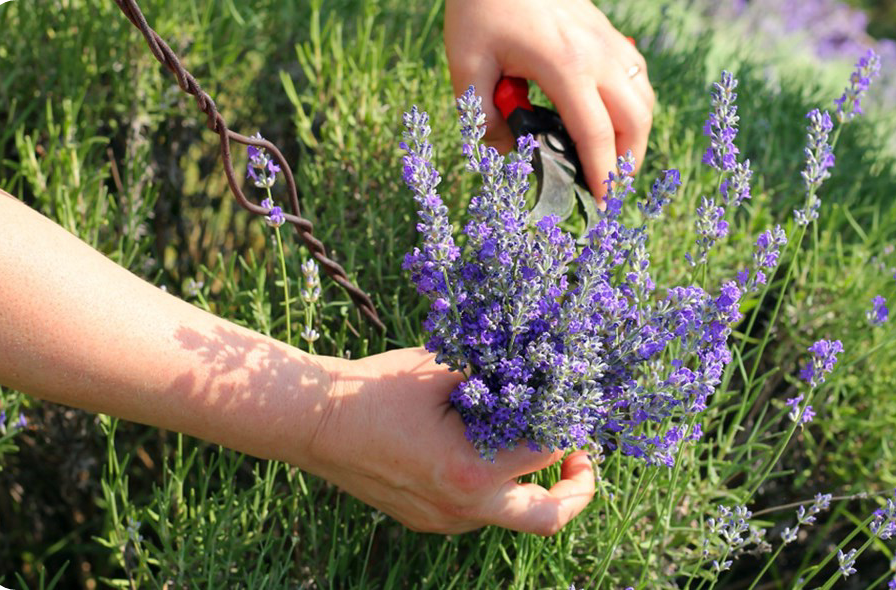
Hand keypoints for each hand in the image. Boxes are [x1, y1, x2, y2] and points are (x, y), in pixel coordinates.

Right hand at [301, 348, 594, 534]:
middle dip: (577, 490)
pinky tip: (484, 448)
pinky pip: (480, 511)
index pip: (547, 453)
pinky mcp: (427, 520)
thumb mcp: (442, 370)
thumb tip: (539, 367)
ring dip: (531, 484)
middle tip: (581, 459)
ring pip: (512, 515)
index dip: (570, 427)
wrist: (313, 420)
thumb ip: (494, 376)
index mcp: (470, 470)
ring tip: (529, 442)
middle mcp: (462, 507)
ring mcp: (442, 521)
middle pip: (547, 518)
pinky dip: (496, 485)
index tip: (577, 407)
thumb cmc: (376, 388)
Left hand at [444, 0, 654, 199]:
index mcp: (565, 66)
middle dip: (629, 160)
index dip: (603, 174)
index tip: (603, 204)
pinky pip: (637, 75)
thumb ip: (483, 116)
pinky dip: (635, 104)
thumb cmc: (480, 7)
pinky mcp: (606, 32)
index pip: (597, 133)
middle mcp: (598, 54)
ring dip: (636, 134)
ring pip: (644, 97)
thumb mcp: (467, 65)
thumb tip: (507, 153)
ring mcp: (608, 40)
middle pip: (636, 119)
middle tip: (611, 187)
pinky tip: (613, 118)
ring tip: (614, 160)